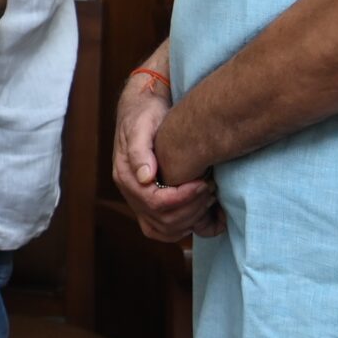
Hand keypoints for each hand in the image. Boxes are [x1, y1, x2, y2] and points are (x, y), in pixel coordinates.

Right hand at [113, 69, 221, 242]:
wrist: (144, 107)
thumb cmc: (145, 113)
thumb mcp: (142, 124)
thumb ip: (140, 150)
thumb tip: (145, 178)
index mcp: (126, 176)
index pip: (155, 203)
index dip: (182, 198)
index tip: (203, 183)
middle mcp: (131, 193)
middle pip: (162, 221)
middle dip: (192, 209)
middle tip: (211, 189)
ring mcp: (139, 200)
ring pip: (163, 230)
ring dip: (190, 220)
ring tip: (208, 199)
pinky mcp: (150, 203)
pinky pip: (164, 229)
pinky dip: (184, 228)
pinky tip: (200, 213)